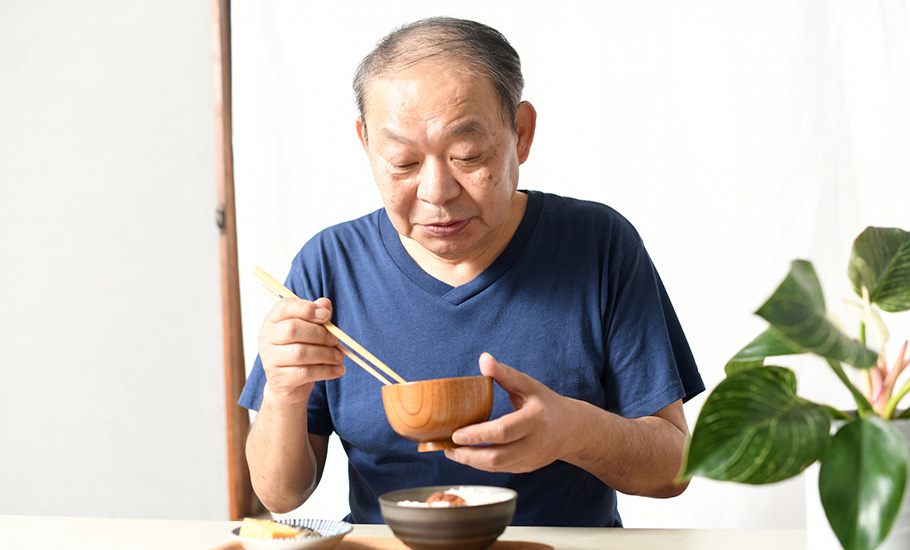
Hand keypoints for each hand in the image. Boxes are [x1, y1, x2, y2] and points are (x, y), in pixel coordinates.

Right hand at [258, 297, 344, 406]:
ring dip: (326, 354)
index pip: (284, 307)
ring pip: (299, 353)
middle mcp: (267, 337)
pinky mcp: (280, 378)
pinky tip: (338, 370)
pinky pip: (305, 373)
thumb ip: (317, 314)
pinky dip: (326, 371)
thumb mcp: (309, 329)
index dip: (307, 308)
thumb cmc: (301, 348)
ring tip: (339, 357)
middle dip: (319, 334)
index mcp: (273, 320)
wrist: (289, 383)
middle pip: (292, 329)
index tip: (326, 315)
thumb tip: (325, 304)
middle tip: (335, 340)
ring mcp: (270, 359)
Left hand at [444, 352, 580, 472]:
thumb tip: (484, 359)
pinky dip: (482, 465)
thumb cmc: (546, 403)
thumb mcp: (528, 384)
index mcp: (535, 420)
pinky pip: (501, 470)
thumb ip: (504, 373)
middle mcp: (535, 443)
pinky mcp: (527, 468)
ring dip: (472, 462)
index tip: (457, 433)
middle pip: (498, 456)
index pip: (503, 431)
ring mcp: (531, 459)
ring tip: (452, 451)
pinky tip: (469, 456)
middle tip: (448, 446)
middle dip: (469, 455)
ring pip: (497, 467)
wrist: (573, 429)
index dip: (478, 434)